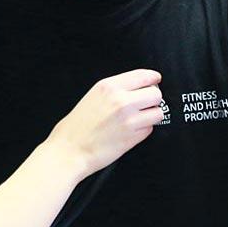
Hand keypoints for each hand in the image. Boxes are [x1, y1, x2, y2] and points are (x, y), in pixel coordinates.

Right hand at [46, 69, 163, 174]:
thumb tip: (137, 87)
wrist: (69, 150)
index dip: (153, 79)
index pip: (144, 75)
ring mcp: (129, 119)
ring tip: (138, 120)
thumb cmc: (76, 127)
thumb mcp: (93, 97)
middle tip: (144, 105)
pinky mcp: (133, 136)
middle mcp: (121, 100)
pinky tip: (130, 132)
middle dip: (152, 100)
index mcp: (109, 87)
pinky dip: (144, 130)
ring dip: (151, 116)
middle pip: (156, 93)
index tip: (155, 81)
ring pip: (158, 112)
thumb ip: (115, 90)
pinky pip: (150, 129)